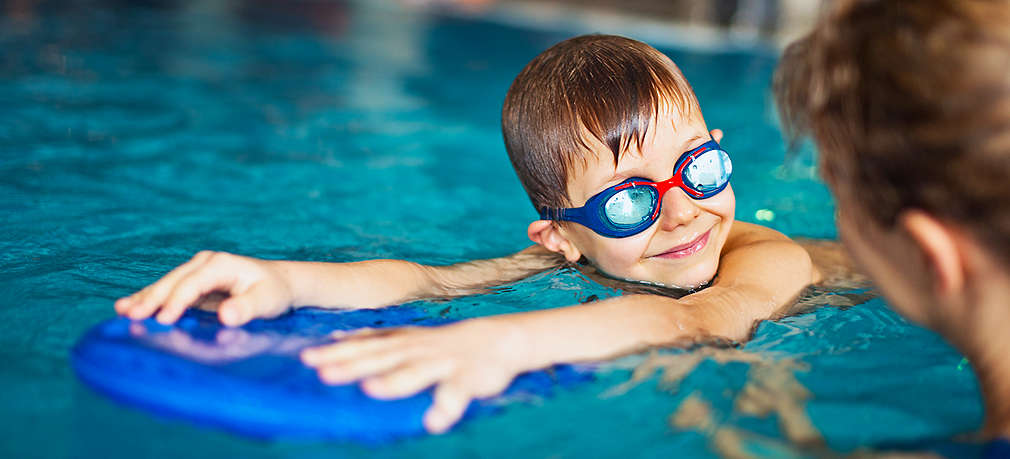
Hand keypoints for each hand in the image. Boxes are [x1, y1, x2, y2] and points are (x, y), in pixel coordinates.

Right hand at [114, 251, 294, 325]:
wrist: (279, 283)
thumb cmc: (274, 292)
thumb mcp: (267, 301)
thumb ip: (247, 308)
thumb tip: (226, 316)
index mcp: (221, 264)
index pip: (192, 284)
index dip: (176, 302)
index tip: (162, 320)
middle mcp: (205, 263)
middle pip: (173, 282)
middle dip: (151, 299)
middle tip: (130, 316)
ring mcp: (197, 270)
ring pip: (166, 285)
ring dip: (144, 298)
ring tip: (121, 311)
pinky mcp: (193, 282)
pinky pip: (169, 290)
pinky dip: (150, 299)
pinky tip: (129, 306)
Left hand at [300, 318, 524, 433]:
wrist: (496, 340)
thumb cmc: (442, 344)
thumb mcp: (406, 338)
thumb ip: (373, 340)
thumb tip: (336, 337)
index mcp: (401, 343)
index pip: (364, 346)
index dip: (336, 352)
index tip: (306, 357)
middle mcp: (417, 351)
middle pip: (381, 359)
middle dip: (353, 366)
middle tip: (324, 374)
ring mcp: (442, 364)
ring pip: (415, 373)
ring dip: (394, 382)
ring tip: (372, 390)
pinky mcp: (467, 380)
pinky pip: (456, 395)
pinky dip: (446, 408)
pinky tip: (434, 423)